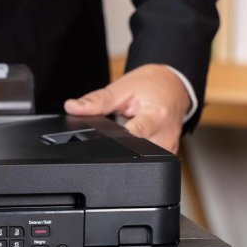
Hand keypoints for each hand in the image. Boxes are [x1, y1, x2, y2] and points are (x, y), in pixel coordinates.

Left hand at [64, 64, 190, 152]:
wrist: (173, 87)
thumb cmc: (151, 86)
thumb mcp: (122, 88)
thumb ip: (97, 101)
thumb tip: (73, 107)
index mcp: (156, 114)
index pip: (139, 133)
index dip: (123, 139)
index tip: (112, 141)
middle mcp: (166, 134)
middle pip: (139, 151)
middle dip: (122, 146)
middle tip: (121, 127)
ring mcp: (170, 147)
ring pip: (144, 160)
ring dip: (131, 150)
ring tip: (131, 131)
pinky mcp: (169, 153)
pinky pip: (150, 160)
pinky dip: (139, 152)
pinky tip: (137, 140)